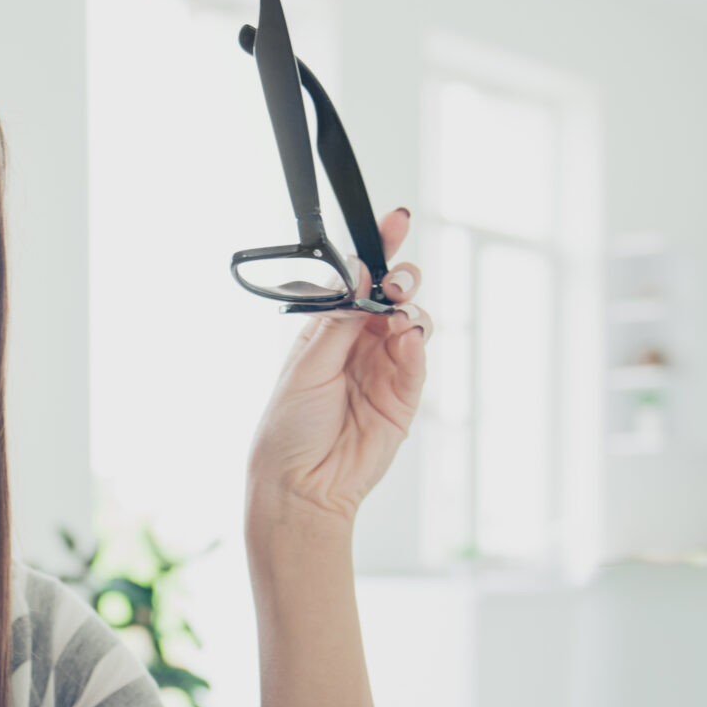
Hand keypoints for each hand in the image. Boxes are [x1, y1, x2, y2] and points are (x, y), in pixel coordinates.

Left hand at [244, 207, 431, 529]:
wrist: (302, 484)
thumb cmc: (288, 429)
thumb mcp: (306, 366)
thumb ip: (338, 321)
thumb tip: (359, 273)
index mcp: (328, 332)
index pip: (358, 282)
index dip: (376, 251)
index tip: (393, 221)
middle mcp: (358, 345)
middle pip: (392, 296)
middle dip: (400, 277)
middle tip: (395, 281)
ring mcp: (384, 369)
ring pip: (411, 322)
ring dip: (410, 308)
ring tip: (398, 313)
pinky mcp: (403, 396)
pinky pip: (418, 359)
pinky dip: (417, 343)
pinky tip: (407, 338)